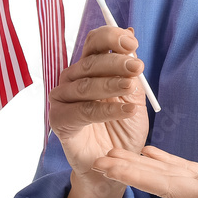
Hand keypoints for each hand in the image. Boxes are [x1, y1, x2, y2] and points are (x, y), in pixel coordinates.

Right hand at [48, 26, 149, 180]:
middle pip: (90, 62)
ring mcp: (63, 98)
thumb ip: (130, 70)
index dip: (111, 38)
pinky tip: (128, 111)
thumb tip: (130, 33)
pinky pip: (84, 111)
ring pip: (86, 86)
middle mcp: (73, 79)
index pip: (94, 43)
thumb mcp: (133, 96)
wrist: (115, 163)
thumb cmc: (123, 127)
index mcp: (90, 67)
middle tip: (137, 67)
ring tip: (131, 88)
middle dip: (116, 62)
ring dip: (111, 85)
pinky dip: (107, 110)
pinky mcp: (59, 120)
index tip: (131, 41)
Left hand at [91, 146, 197, 197]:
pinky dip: (163, 159)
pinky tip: (149, 151)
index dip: (137, 175)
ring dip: (140, 166)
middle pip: (160, 181)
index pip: (168, 184)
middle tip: (96, 159)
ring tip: (114, 155)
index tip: (110, 167)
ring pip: (167, 175)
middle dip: (128, 171)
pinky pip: (183, 168)